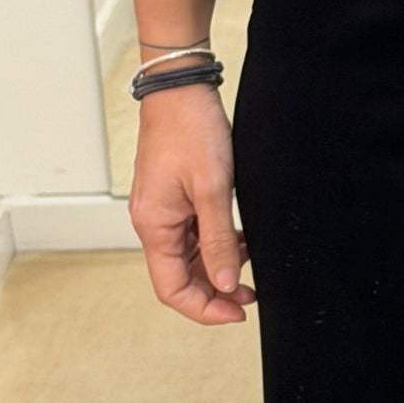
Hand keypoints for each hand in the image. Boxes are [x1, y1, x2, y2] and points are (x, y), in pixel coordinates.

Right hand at [128, 82, 255, 323]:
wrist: (181, 89)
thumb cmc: (191, 129)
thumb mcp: (213, 190)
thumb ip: (219, 242)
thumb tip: (226, 285)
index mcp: (153, 226)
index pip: (172, 289)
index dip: (205, 309)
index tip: (238, 313)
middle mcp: (153, 224)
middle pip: (179, 279)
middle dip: (215, 293)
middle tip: (250, 297)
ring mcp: (163, 213)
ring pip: (188, 260)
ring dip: (218, 270)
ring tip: (249, 270)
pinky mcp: (175, 201)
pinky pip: (193, 237)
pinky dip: (216, 247)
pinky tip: (240, 243)